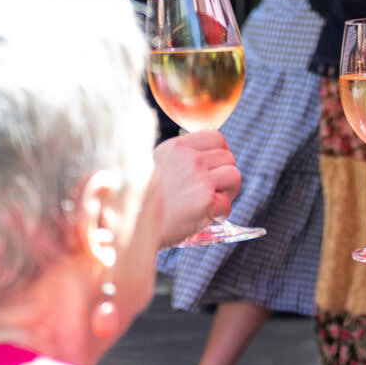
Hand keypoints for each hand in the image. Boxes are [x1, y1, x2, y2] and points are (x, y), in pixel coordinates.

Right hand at [150, 131, 239, 246]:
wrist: (130, 226)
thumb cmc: (141, 202)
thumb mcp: (153, 167)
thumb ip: (177, 161)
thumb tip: (203, 162)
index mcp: (177, 148)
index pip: (217, 137)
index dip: (220, 154)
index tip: (214, 168)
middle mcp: (190, 159)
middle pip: (229, 158)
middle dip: (225, 175)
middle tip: (212, 191)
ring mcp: (200, 178)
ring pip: (234, 176)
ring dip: (228, 192)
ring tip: (212, 203)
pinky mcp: (206, 201)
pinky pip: (227, 203)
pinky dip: (221, 214)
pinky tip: (207, 218)